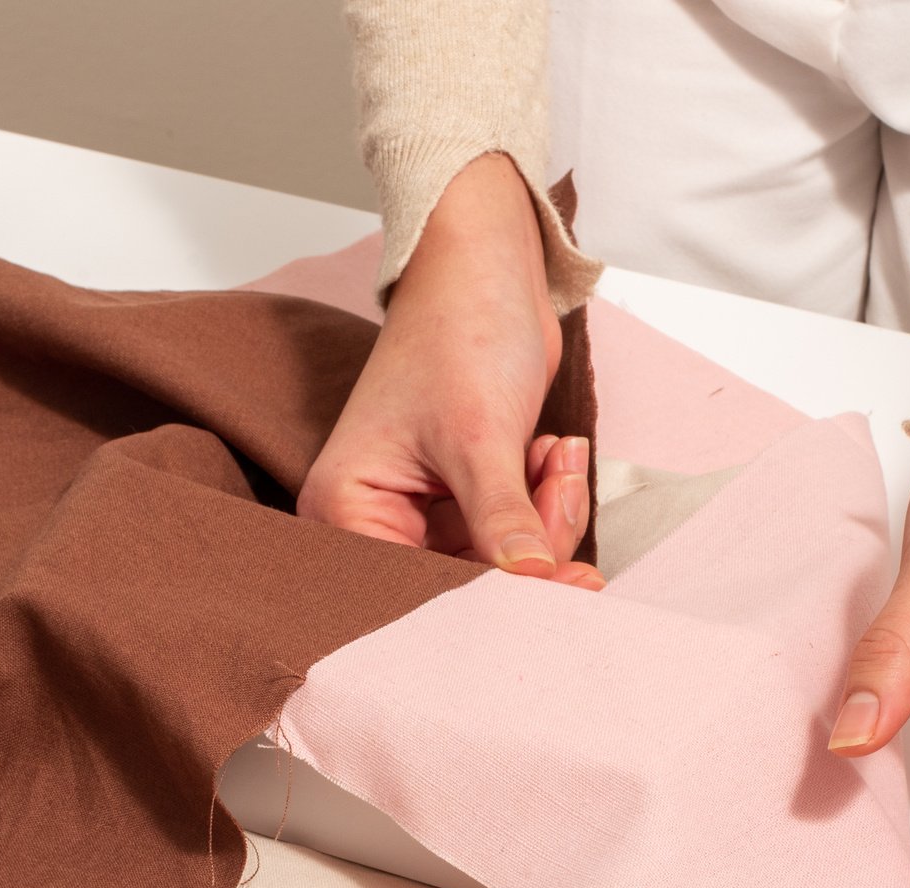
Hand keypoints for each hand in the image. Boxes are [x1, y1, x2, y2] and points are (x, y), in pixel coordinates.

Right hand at [298, 153, 600, 587]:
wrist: (486, 271)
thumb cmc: (457, 333)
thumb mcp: (480, 436)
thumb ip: (501, 518)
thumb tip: (530, 582)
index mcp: (346, 509)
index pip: (418, 588)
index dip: (490, 593)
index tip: (560, 585)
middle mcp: (373, 520)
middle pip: (464, 582)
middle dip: (531, 543)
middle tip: (563, 492)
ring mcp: (421, 511)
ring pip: (500, 560)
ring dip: (548, 516)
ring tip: (557, 455)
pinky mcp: (462, 498)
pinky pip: (515, 533)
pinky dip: (546, 501)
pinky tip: (553, 451)